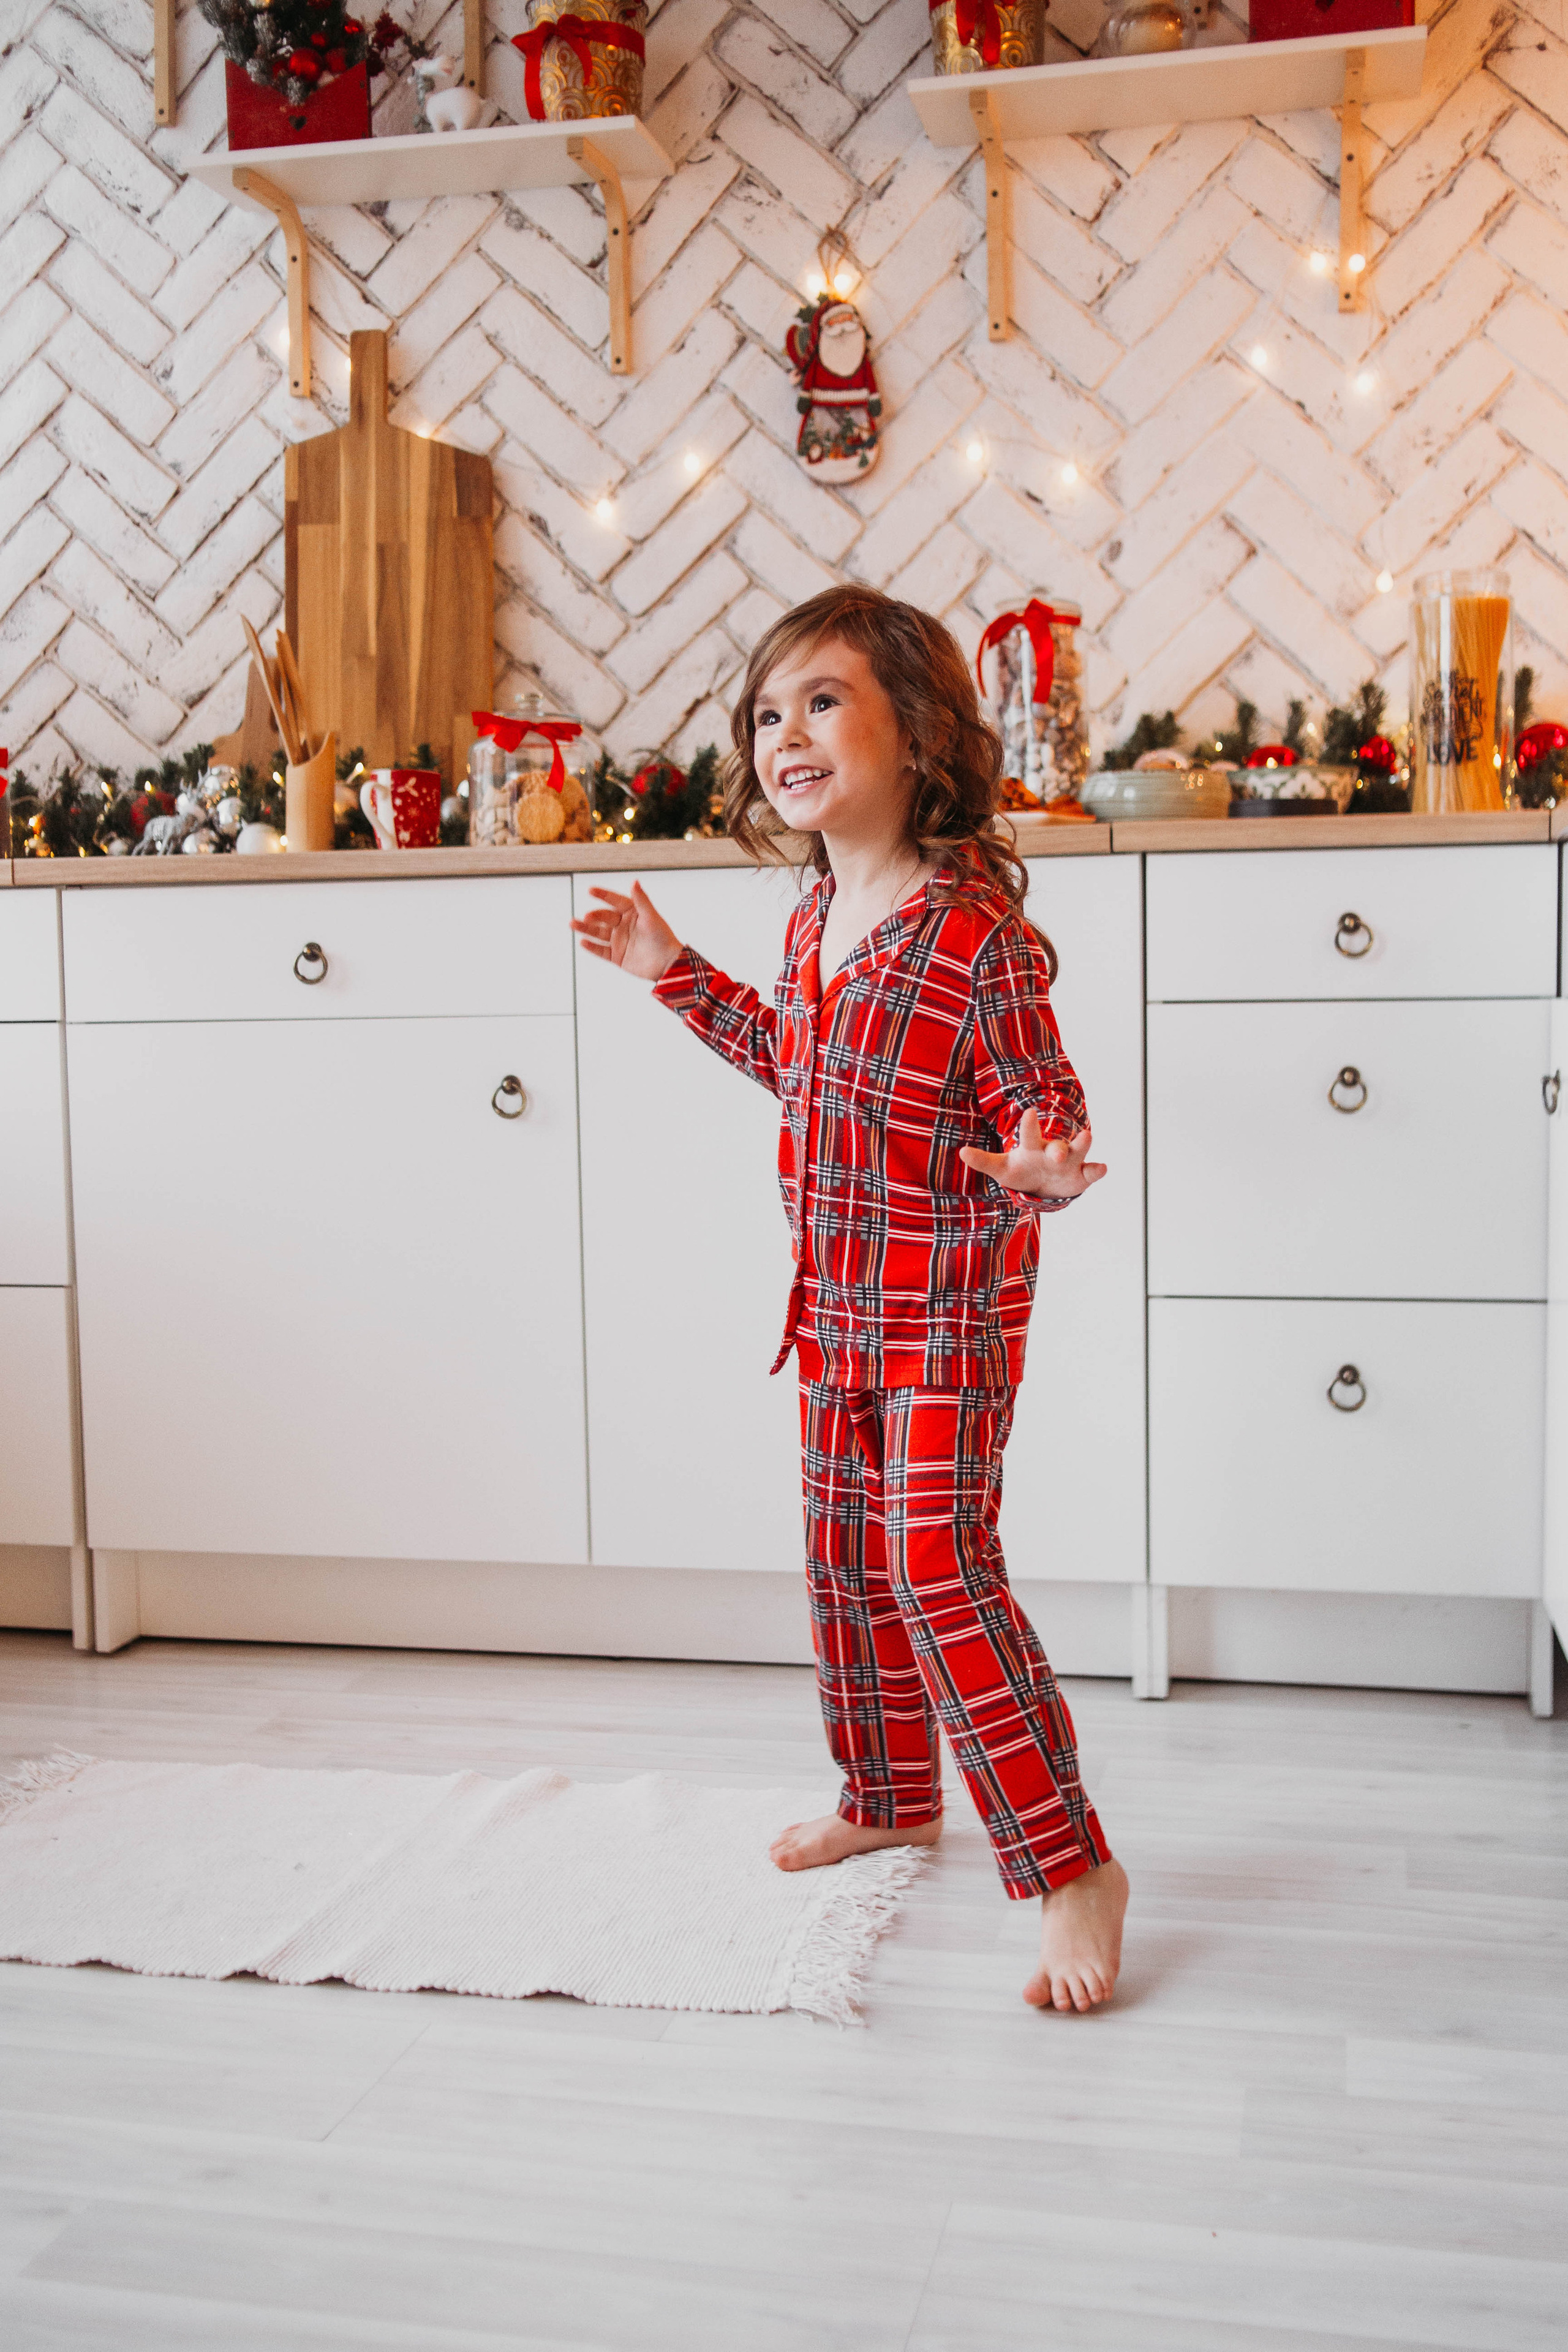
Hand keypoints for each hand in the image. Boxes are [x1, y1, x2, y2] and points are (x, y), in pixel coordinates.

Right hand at [570, 882, 683, 983]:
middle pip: (604, 917)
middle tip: (586, 916)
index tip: (591, 890)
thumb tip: (634, 880)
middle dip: (593, 916)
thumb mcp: (651, 917)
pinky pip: (601, 950)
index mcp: (632, 913)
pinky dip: (592, 947)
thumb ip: (641, 900)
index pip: (614, 901)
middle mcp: (623, 925)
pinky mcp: (616, 956)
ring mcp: (618, 940)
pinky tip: (583, 942)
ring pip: (598, 933)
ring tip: (573, 924)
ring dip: (585, 928)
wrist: (668, 964)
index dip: (603, 895)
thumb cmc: (663, 937)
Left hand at [960, 1110, 1106, 1199]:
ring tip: (1088, 1135)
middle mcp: (1053, 1151)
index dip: (1029, 1125)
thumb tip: (961, 1153)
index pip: (1030, 1134)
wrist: (1043, 1186)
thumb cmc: (1021, 1171)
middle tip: (1057, 1152)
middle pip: (1057, 1145)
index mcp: (1033, 1147)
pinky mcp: (1082, 1175)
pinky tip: (1101, 1167)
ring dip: (1083, 1144)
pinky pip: (1092, 1171)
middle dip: (1059, 1147)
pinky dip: (1097, 1169)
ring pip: (1079, 1150)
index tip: (1029, 1112)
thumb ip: (984, 1161)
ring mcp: (1070, 1161)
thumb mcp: (1002, 1168)